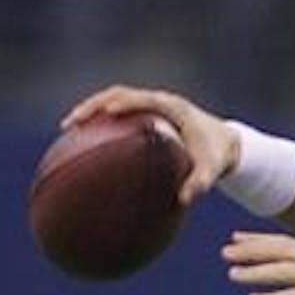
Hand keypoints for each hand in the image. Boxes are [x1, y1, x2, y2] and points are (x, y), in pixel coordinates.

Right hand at [60, 85, 238, 205]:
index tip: (102, 114)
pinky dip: (100, 122)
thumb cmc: (217, 155)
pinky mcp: (146, 115)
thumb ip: (200, 184)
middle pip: (119, 94)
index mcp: (172, 107)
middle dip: (94, 105)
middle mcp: (159, 102)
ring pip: (115, 100)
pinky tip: (82, 141)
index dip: (121, 103)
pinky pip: (119, 114)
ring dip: (91, 110)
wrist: (226, 144)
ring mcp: (151, 107)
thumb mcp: (212, 171)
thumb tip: (184, 200)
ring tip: (68, 129)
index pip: (142, 99)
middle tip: (71, 123)